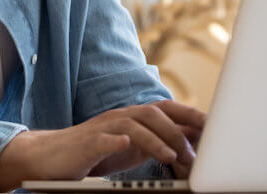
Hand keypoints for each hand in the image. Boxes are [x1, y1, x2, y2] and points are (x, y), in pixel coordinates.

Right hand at [87, 100, 203, 176]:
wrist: (54, 155)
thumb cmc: (97, 152)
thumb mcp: (133, 146)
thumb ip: (158, 140)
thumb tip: (191, 140)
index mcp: (133, 118)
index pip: (166, 110)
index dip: (190, 115)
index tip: (213, 126)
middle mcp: (120, 117)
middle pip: (152, 113)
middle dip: (176, 131)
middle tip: (192, 153)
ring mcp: (103, 128)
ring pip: (132, 125)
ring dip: (154, 140)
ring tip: (170, 156)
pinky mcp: (87, 143)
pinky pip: (102, 139)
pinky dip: (115, 141)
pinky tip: (125, 144)